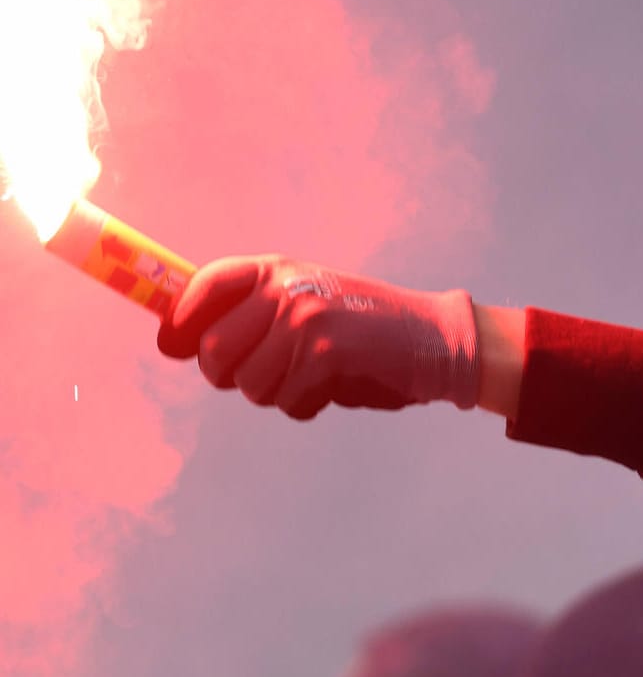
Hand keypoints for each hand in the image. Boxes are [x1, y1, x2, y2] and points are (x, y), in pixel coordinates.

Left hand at [158, 255, 479, 419]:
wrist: (435, 339)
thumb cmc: (366, 328)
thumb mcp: (308, 300)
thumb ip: (252, 313)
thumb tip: (174, 340)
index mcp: (278, 270)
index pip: (203, 285)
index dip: (178, 320)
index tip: (172, 346)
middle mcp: (286, 289)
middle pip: (213, 351)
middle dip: (231, 377)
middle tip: (264, 377)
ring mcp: (306, 320)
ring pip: (248, 385)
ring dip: (276, 394)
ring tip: (311, 377)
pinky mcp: (326, 354)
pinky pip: (287, 402)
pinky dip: (308, 406)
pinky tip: (334, 387)